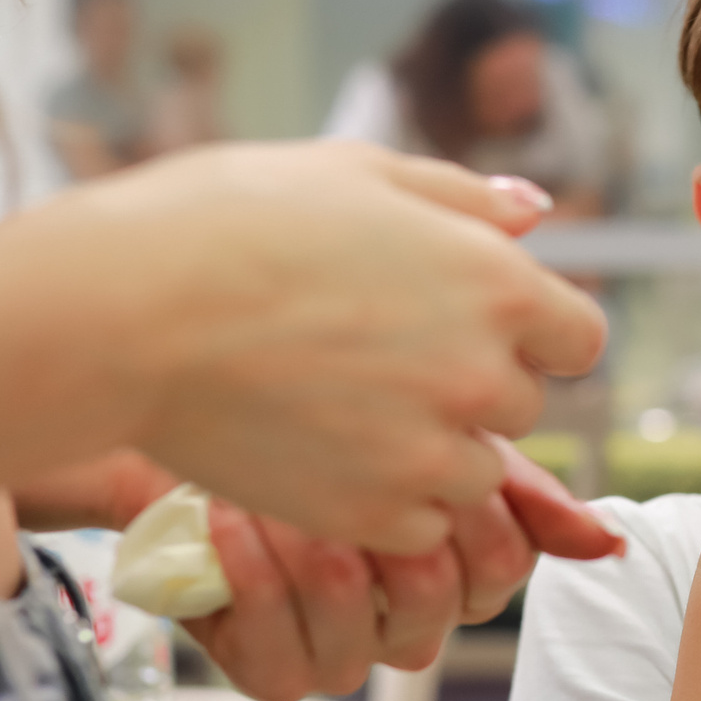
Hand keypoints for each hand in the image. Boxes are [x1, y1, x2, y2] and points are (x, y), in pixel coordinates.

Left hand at [19, 440, 620, 700]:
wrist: (169, 411)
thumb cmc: (300, 401)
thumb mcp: (414, 412)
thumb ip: (513, 478)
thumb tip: (610, 543)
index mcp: (457, 561)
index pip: (504, 564)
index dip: (475, 511)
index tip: (429, 445)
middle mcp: (407, 617)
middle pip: (441, 601)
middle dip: (393, 526)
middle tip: (354, 459)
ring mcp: (342, 651)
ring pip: (366, 629)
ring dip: (319, 547)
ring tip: (278, 483)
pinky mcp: (270, 671)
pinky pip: (283, 656)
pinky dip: (257, 583)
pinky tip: (232, 518)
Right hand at [46, 143, 606, 556]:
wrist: (123, 312)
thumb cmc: (228, 220)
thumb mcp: (356, 173)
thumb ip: (459, 197)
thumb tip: (533, 210)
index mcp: (497, 283)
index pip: (578, 336)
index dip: (528, 329)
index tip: (467, 322)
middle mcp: (480, 374)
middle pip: (522, 403)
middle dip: (469, 384)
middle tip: (375, 356)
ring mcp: (429, 455)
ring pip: (475, 472)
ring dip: (431, 451)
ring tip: (339, 407)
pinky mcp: (372, 515)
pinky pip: (420, 528)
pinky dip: (387, 504)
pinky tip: (322, 454)